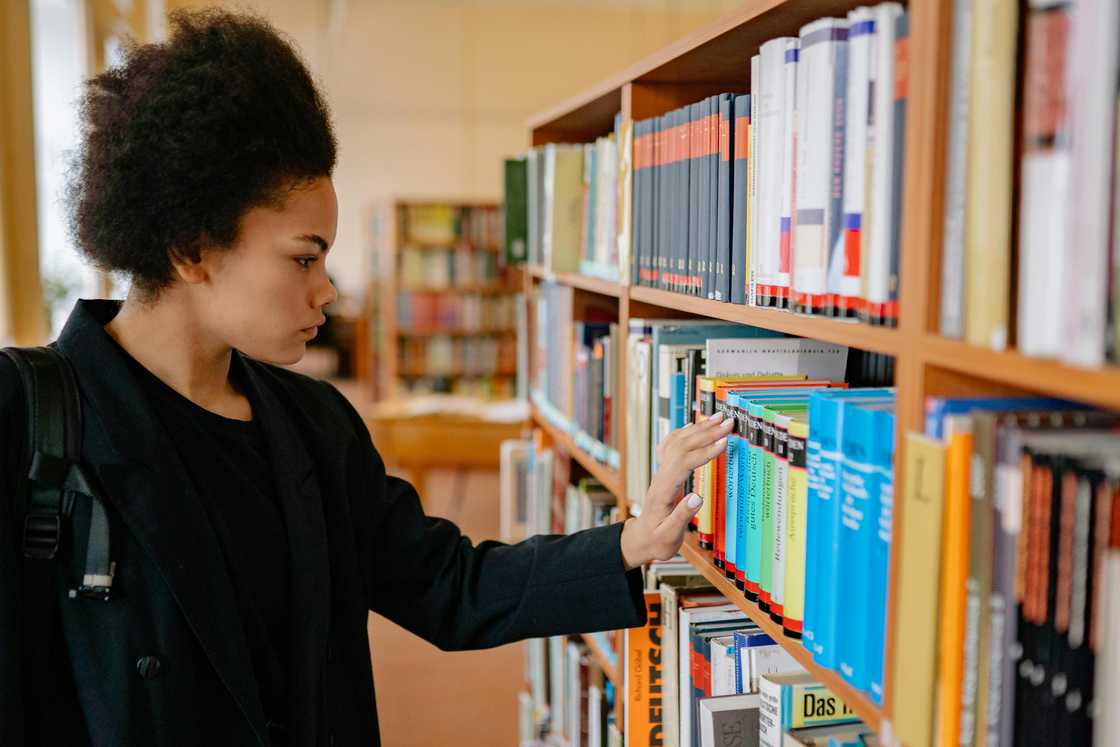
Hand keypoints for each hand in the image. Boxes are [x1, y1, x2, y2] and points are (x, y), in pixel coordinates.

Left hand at [620, 411, 734, 569]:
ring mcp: (661, 472)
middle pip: (682, 446)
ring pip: (677, 442)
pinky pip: (672, 446)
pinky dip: (685, 433)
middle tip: (728, 423)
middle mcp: (660, 477)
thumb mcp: (669, 536)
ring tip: (718, 418)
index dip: (704, 451)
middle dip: (706, 433)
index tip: (724, 442)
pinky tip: (694, 426)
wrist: (641, 538)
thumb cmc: (657, 540)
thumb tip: (698, 498)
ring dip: (698, 429)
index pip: (683, 463)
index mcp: (663, 491)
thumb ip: (682, 517)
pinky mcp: (664, 472)